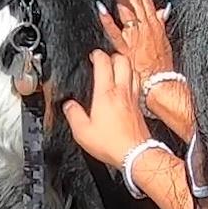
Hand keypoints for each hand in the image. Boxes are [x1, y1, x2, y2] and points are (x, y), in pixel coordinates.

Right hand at [63, 50, 154, 171]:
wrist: (135, 154)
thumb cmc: (111, 143)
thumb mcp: (82, 132)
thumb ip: (73, 115)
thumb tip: (68, 105)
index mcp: (105, 94)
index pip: (104, 63)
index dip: (97, 54)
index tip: (93, 55)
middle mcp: (121, 92)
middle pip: (123, 60)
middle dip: (113, 55)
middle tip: (104, 59)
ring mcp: (133, 98)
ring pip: (133, 70)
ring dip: (124, 65)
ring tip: (116, 68)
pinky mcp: (139, 106)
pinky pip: (136, 84)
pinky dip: (130, 78)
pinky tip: (125, 86)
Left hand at [98, 0, 173, 83]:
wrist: (162, 83)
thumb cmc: (162, 65)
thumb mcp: (165, 40)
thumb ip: (162, 22)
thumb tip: (164, 10)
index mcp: (154, 23)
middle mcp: (145, 26)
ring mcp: (135, 36)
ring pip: (127, 10)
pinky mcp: (126, 48)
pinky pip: (116, 32)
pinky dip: (108, 20)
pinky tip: (100, 8)